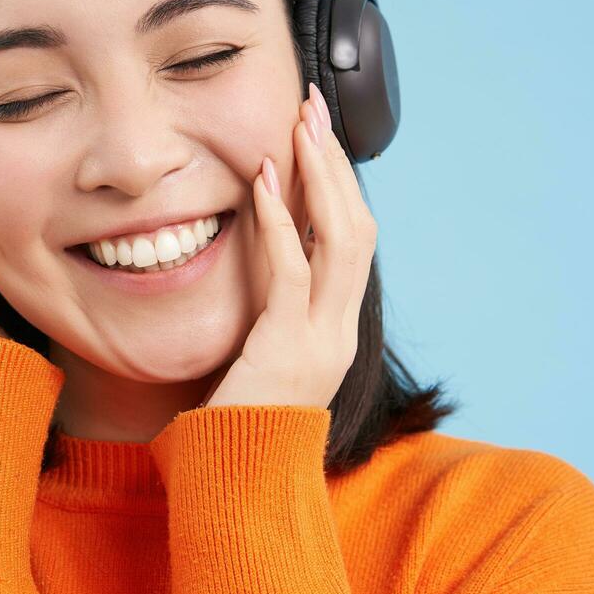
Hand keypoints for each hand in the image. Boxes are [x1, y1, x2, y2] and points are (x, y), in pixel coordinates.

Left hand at [201, 83, 377, 409]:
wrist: (235, 484)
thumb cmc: (236, 421)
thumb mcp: (260, 353)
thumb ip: (269, 308)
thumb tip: (261, 255)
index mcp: (337, 329)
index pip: (353, 240)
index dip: (340, 183)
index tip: (318, 134)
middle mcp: (340, 331)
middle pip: (359, 228)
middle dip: (336, 164)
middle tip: (312, 108)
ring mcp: (322, 340)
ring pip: (342, 241)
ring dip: (321, 179)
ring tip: (298, 129)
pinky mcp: (286, 348)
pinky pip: (293, 272)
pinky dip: (282, 221)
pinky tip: (265, 183)